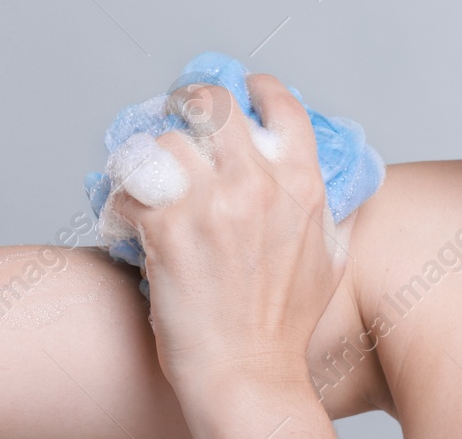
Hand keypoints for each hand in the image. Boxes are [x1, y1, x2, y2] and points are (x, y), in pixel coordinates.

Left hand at [109, 74, 347, 419]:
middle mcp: (258, 186)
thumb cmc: (285, 326)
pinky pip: (131, 188)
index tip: (240, 89)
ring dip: (152, 156)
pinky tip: (128, 216)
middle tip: (177, 115)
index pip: (281, 104)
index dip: (255, 88)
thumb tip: (338, 186)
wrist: (246, 374)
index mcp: (302, 185)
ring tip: (147, 174)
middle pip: (214, 104)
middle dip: (190, 103)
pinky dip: (123, 199)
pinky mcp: (166, 230)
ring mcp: (210, 206)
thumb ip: (333, 213)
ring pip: (165, 141)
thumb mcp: (331, 259)